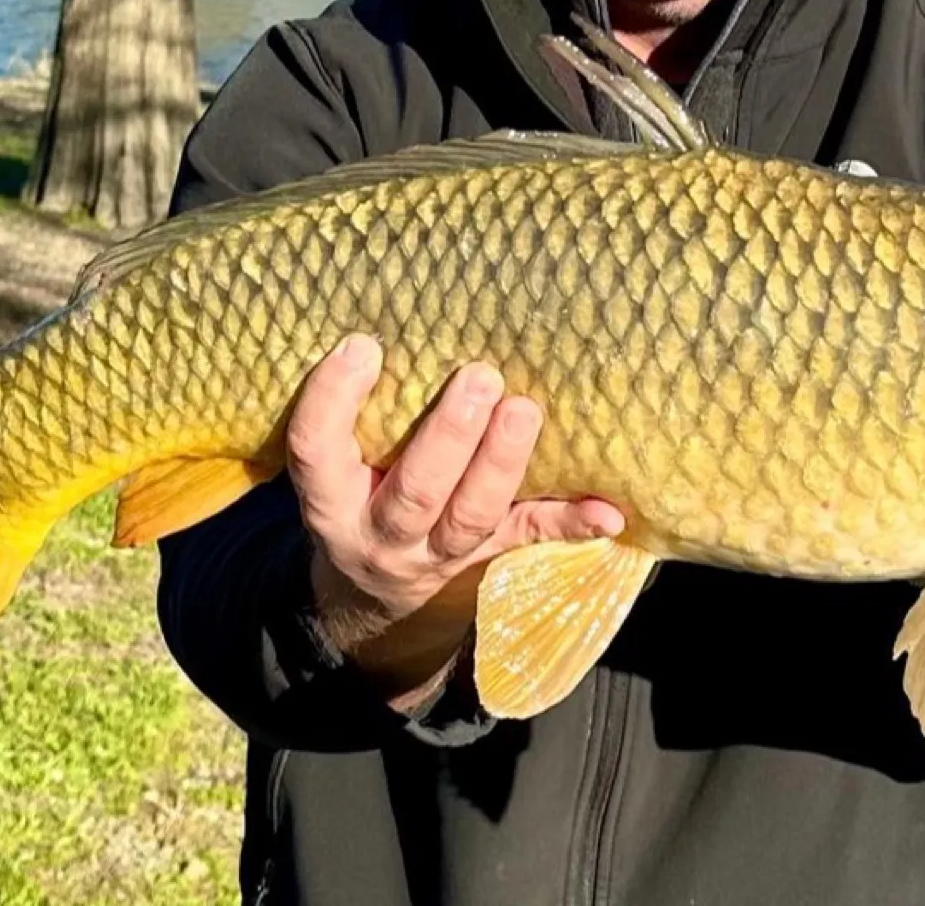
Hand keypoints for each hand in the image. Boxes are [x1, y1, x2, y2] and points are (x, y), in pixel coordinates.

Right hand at [286, 332, 623, 695]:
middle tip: (479, 376)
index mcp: (329, 499)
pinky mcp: (485, 557)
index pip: (316, 450)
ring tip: (524, 410)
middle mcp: (378, 534)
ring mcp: (434, 554)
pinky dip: (570, 524)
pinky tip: (608, 511)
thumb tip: (371, 329)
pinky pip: (528, 540)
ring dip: (502, 463)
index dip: (333, 399)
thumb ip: (344, 412)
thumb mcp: (329, 466)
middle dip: (449, 435)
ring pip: (472, 516)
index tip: (363, 345)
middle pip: (414, 492)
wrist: (367, 595)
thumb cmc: (351, 493)